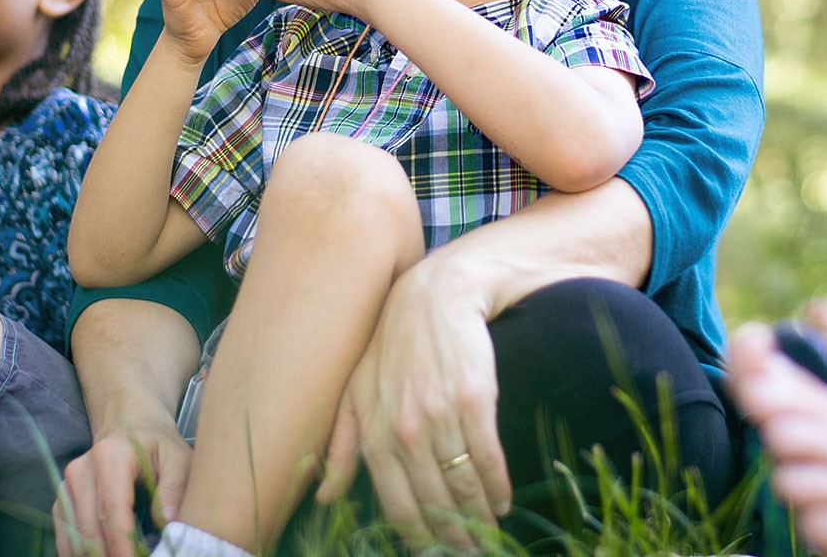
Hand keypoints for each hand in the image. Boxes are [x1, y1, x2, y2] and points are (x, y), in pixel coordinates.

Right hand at [54, 418, 191, 556]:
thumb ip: (175, 489)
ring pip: (74, 537)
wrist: (129, 423)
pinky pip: (65, 536)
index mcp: (110, 457)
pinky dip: (80, 554)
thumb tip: (169, 523)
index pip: (112, 510)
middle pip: (89, 529)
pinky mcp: (63, 501)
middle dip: (107, 555)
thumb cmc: (157, 444)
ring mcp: (67, 487)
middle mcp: (80, 471)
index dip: (121, 545)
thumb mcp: (178, 458)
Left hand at [317, 252, 508, 549]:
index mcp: (374, 432)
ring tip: (490, 532)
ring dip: (479, 517)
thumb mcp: (355, 390)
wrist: (436, 295)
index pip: (397, 505)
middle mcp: (404, 429)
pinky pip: (489, 459)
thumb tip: (323, 497)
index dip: (420, 537)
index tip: (436, 553)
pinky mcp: (476, 401)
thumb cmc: (392, 344)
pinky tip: (502, 499)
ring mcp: (440, 415)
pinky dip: (498, 486)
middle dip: (455, 537)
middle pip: (434, 503)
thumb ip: (342, 445)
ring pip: (463, 485)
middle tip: (471, 551)